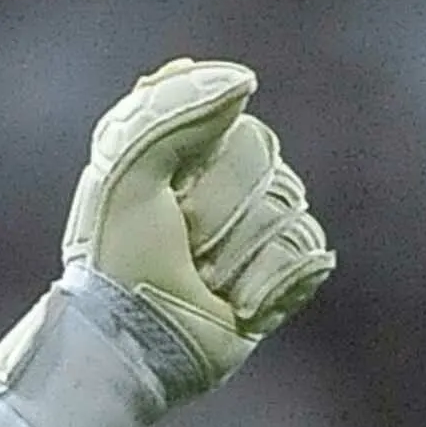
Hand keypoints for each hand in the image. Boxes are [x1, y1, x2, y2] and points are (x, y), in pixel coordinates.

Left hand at [62, 56, 336, 395]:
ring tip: (202, 280)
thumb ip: (169, 114)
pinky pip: (308, 254)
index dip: (208, 162)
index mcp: (186, 160)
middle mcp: (225, 190)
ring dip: (238, 253)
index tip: (170, 195)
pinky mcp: (281, 276)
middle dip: (220, 211)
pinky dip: (268, 283)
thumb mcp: (126, 176)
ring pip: (288, 210)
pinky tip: (236, 305)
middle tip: (180, 246)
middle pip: (268, 164)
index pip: (239, 128)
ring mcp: (256, 233)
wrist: (133, 344)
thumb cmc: (117, 262)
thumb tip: (244, 82)